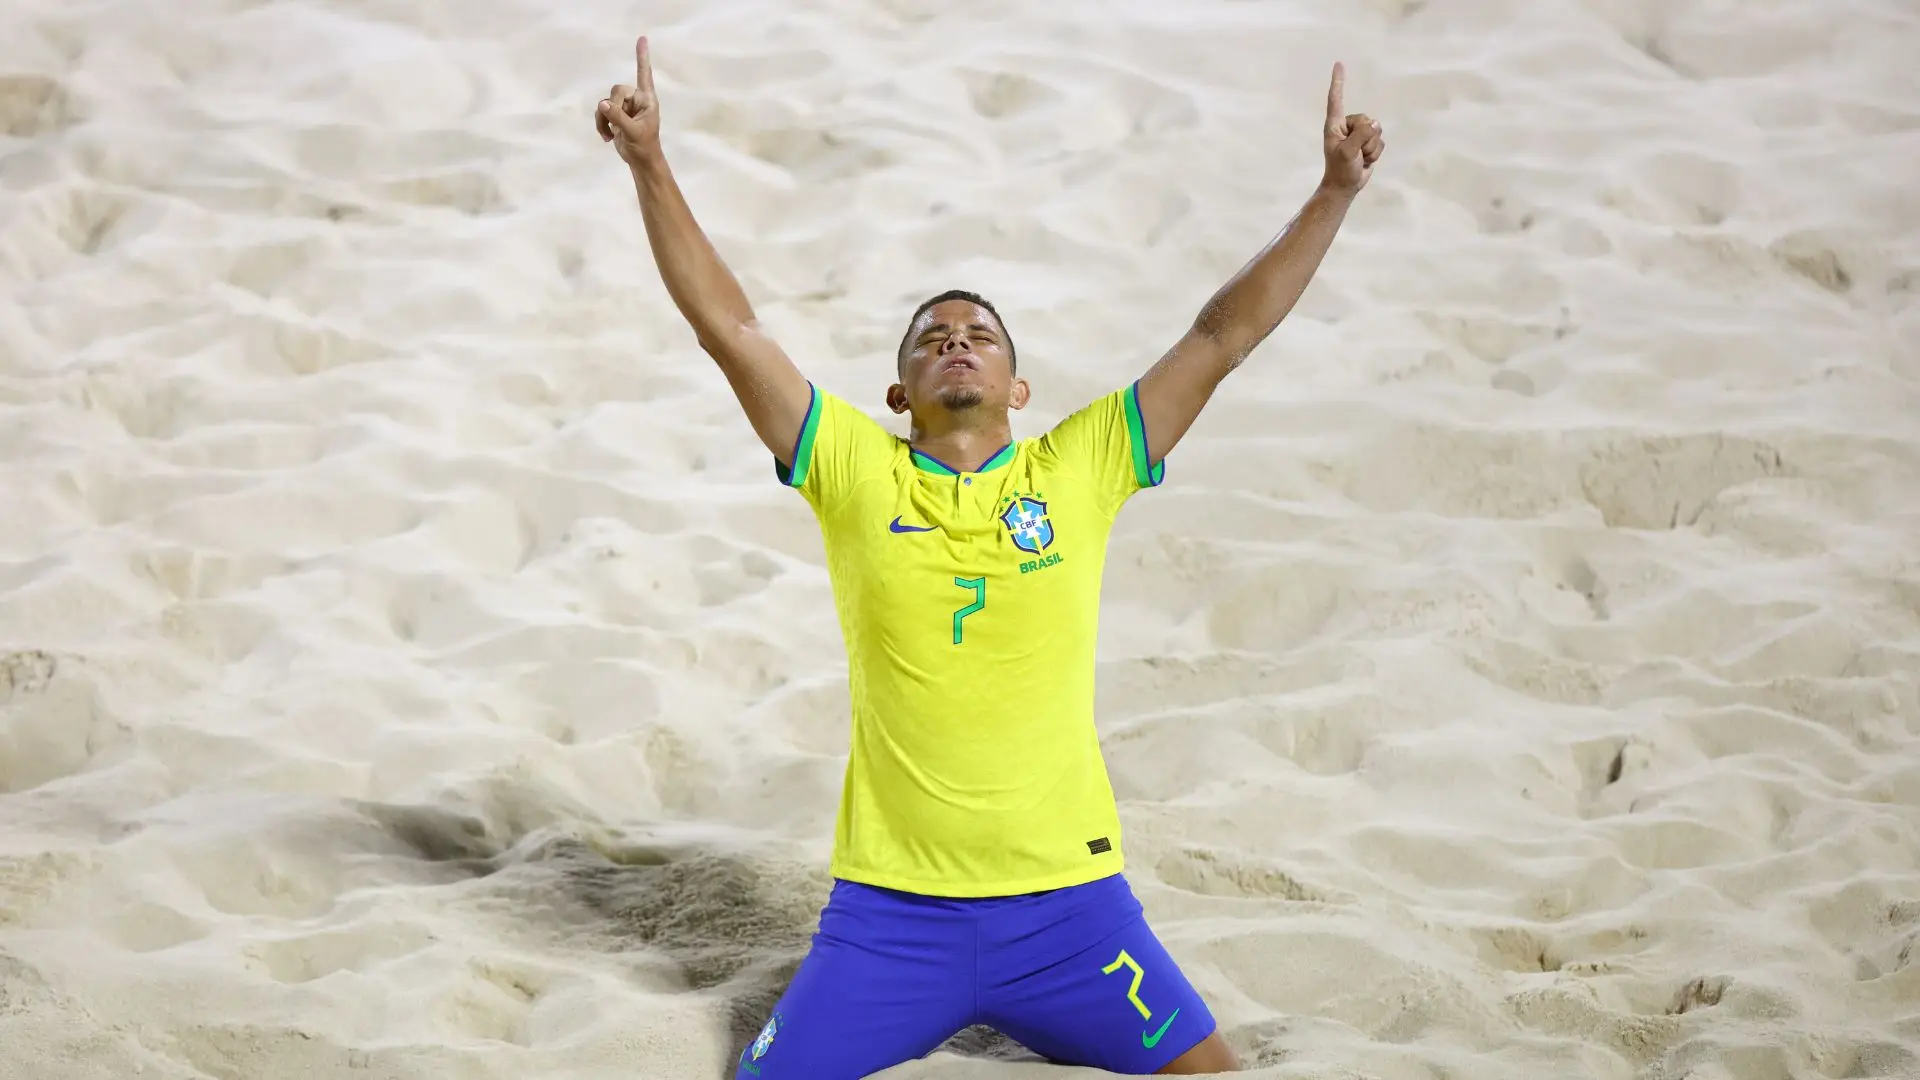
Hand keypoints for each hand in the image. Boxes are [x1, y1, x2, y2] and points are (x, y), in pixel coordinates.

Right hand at [597, 36, 661, 166]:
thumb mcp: (633, 132)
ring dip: (604, 119)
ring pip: (605, 102)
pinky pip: (601, 111)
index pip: (644, 75)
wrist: (640, 161)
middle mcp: (636, 100)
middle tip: (617, 125)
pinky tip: (607, 137)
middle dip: (613, 107)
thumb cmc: (644, 146)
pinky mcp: (615, 115)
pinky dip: (601, 123)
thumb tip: (603, 103)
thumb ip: (618, 117)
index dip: (642, 57)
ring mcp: (625, 107)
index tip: (642, 38)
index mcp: (647, 100)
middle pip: (617, 90)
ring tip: (611, 134)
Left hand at [1321, 62, 1383, 195]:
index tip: (1339, 64)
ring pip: (1375, 130)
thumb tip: (1375, 123)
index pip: (1336, 99)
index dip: (1338, 81)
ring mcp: (1358, 134)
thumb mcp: (1348, 152)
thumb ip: (1360, 136)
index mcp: (1334, 125)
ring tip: (1359, 157)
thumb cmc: (1340, 169)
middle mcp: (1346, 126)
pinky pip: (1380, 141)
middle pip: (1366, 119)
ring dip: (1371, 147)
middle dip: (1366, 138)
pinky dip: (1375, 152)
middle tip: (1356, 152)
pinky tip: (1365, 160)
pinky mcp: (1368, 142)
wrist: (1345, 187)